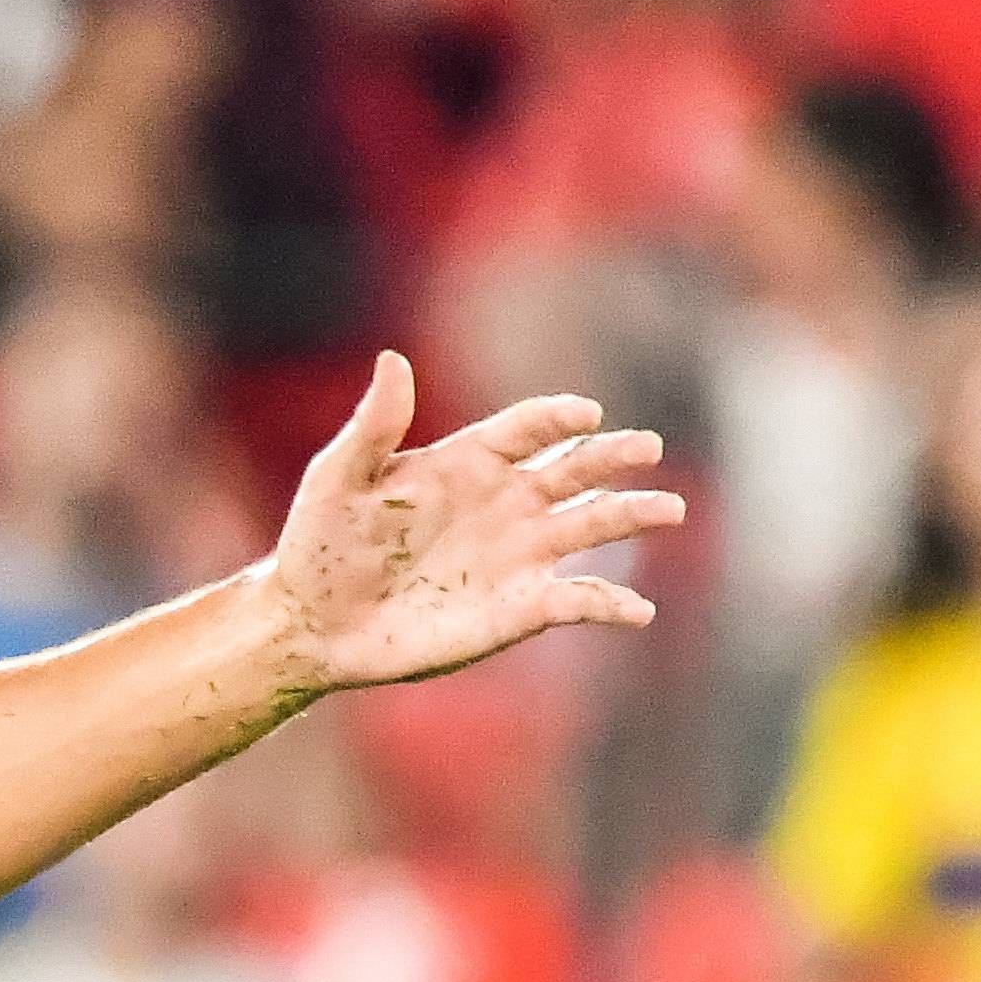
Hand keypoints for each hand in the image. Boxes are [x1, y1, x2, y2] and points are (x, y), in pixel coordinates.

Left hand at [258, 355, 681, 699]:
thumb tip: (391, 359)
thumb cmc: (320, 544)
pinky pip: (579, 599)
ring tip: (667, 509)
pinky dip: (611, 604)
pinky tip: (639, 611)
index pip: (528, 428)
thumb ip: (374, 425)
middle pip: (575, 468)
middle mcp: (505, 502)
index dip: (557, 417)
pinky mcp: (520, 607)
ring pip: (591, 524)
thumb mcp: (339, 478)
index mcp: (468, 462)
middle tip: (646, 447)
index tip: (584, 414)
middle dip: (613, 455)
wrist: (313, 622)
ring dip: (631, 515)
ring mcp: (518, 554)